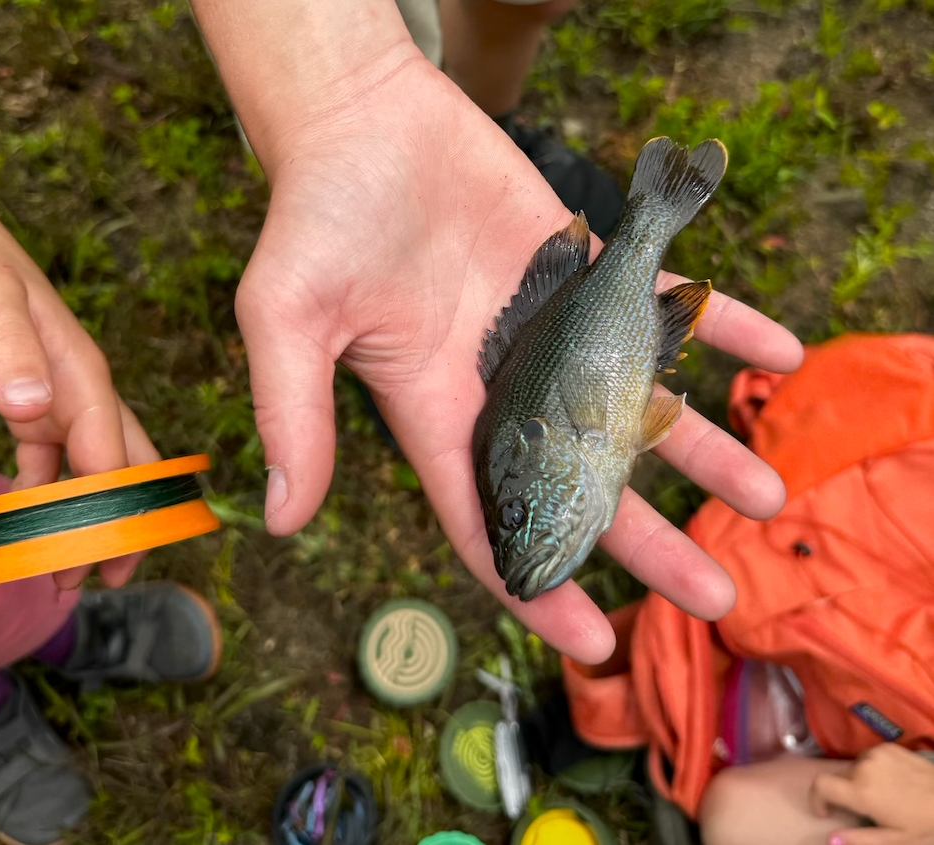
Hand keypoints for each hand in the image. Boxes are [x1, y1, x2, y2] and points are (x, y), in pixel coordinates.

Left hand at [0, 102, 158, 587]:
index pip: (110, 457)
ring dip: (84, 518)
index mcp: (82, 374)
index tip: (91, 564)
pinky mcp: (27, 399)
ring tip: (69, 569)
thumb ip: (9, 346)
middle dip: (120, 524)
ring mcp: (56, 396)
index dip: (108, 513)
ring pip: (88, 470)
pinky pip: (47, 459)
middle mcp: (80, 390)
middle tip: (106, 581)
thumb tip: (34, 407)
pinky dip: (43, 494)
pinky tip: (27, 520)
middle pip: (121, 467)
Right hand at [223, 59, 799, 662]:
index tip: (594, 641)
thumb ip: (293, 414)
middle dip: (646, 542)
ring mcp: (548, 329)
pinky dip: (718, 323)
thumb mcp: (286, 320)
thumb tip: (280, 522)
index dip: (537, 583)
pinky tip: (776, 354)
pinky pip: (659, 302)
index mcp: (435, 413)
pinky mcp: (581, 267)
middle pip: (581, 482)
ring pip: (633, 403)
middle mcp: (501, 385)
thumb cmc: (315, 219)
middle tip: (714, 597)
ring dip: (700, 448)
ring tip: (765, 496)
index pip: (491, 519)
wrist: (362, 124)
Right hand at [810, 744, 933, 844]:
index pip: (820, 785)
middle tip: (868, 811)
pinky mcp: (889, 747)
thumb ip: (860, 840)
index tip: (826, 812)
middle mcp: (865, 766)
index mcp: (863, 791)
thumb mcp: (897, 840)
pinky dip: (872, 770)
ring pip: (853, 768)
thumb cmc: (927, 826)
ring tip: (882, 796)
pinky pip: (869, 758)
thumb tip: (829, 840)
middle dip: (844, 794)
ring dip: (859, 781)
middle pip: (838, 778)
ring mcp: (877, 753)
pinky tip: (893, 783)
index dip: (816, 799)